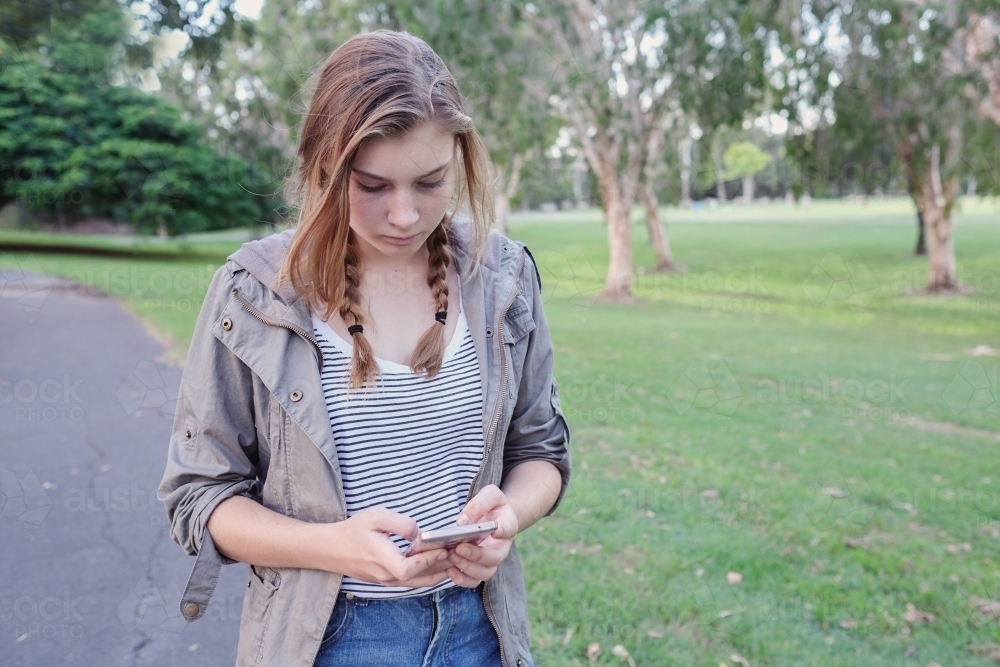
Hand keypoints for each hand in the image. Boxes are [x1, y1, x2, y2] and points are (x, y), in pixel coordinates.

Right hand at [329, 507, 452, 586]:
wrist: (331, 549)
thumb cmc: (353, 530)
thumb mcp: (376, 517)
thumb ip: (400, 523)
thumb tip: (419, 533)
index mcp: (380, 558)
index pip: (407, 568)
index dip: (426, 560)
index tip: (441, 547)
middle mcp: (384, 575)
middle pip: (418, 577)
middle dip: (441, 565)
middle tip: (460, 552)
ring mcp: (385, 581)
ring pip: (417, 582)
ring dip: (437, 572)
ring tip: (455, 559)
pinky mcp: (387, 580)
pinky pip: (411, 581)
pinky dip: (427, 574)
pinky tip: (440, 566)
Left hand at [445, 485, 518, 587]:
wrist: (495, 517)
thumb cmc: (492, 505)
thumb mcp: (489, 495)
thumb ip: (479, 504)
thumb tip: (462, 522)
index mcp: (508, 525)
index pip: (508, 529)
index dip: (503, 532)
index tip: (495, 531)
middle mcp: (502, 547)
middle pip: (495, 558)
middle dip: (477, 555)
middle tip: (459, 548)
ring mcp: (490, 560)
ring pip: (484, 573)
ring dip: (468, 569)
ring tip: (452, 557)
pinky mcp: (478, 568)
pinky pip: (473, 581)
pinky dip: (462, 579)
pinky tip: (450, 570)